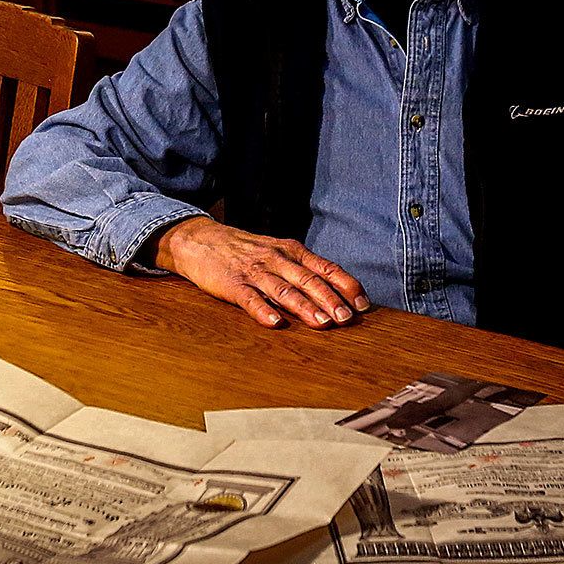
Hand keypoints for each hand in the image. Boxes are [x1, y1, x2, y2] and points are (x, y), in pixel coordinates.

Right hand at [153, 217, 367, 329]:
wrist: (200, 240)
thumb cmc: (244, 249)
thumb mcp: (277, 251)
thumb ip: (303, 269)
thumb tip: (337, 293)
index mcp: (290, 250)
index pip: (324, 267)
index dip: (345, 284)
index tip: (362, 303)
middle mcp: (275, 258)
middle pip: (307, 279)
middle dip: (329, 299)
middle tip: (346, 318)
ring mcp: (253, 271)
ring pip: (283, 289)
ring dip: (304, 307)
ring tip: (321, 323)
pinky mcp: (232, 284)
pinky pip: (250, 298)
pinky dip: (263, 310)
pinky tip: (275, 323)